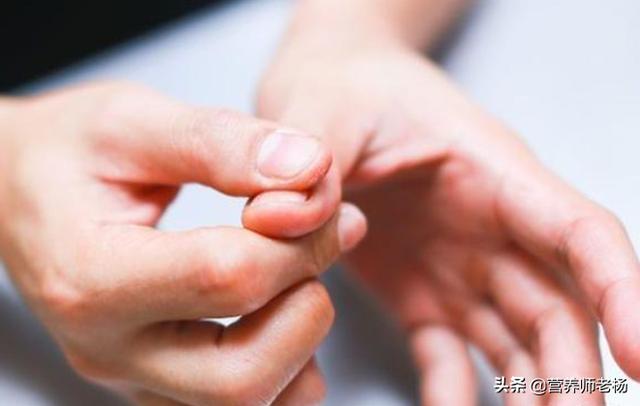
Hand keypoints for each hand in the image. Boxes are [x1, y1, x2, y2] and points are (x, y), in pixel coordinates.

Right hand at [0, 82, 365, 404]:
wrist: (18, 191)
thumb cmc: (69, 152)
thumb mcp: (132, 121)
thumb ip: (221, 142)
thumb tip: (309, 165)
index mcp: (90, 276)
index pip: (228, 279)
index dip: (298, 236)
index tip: (319, 197)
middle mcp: (106, 348)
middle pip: (242, 375)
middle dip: (307, 305)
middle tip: (317, 242)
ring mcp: (130, 376)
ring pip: (248, 405)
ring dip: (302, 343)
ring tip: (299, 273)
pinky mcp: (154, 383)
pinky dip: (285, 369)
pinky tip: (280, 309)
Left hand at [259, 39, 639, 404]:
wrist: (330, 93)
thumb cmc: (346, 88)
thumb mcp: (326, 110)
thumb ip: (312, 159)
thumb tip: (277, 216)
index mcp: (490, 174)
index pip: (579, 233)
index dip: (622, 292)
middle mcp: (489, 227)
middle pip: (555, 308)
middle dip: (570, 374)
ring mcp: (458, 265)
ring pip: (514, 341)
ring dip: (527, 395)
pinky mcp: (421, 291)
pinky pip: (446, 354)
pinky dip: (453, 395)